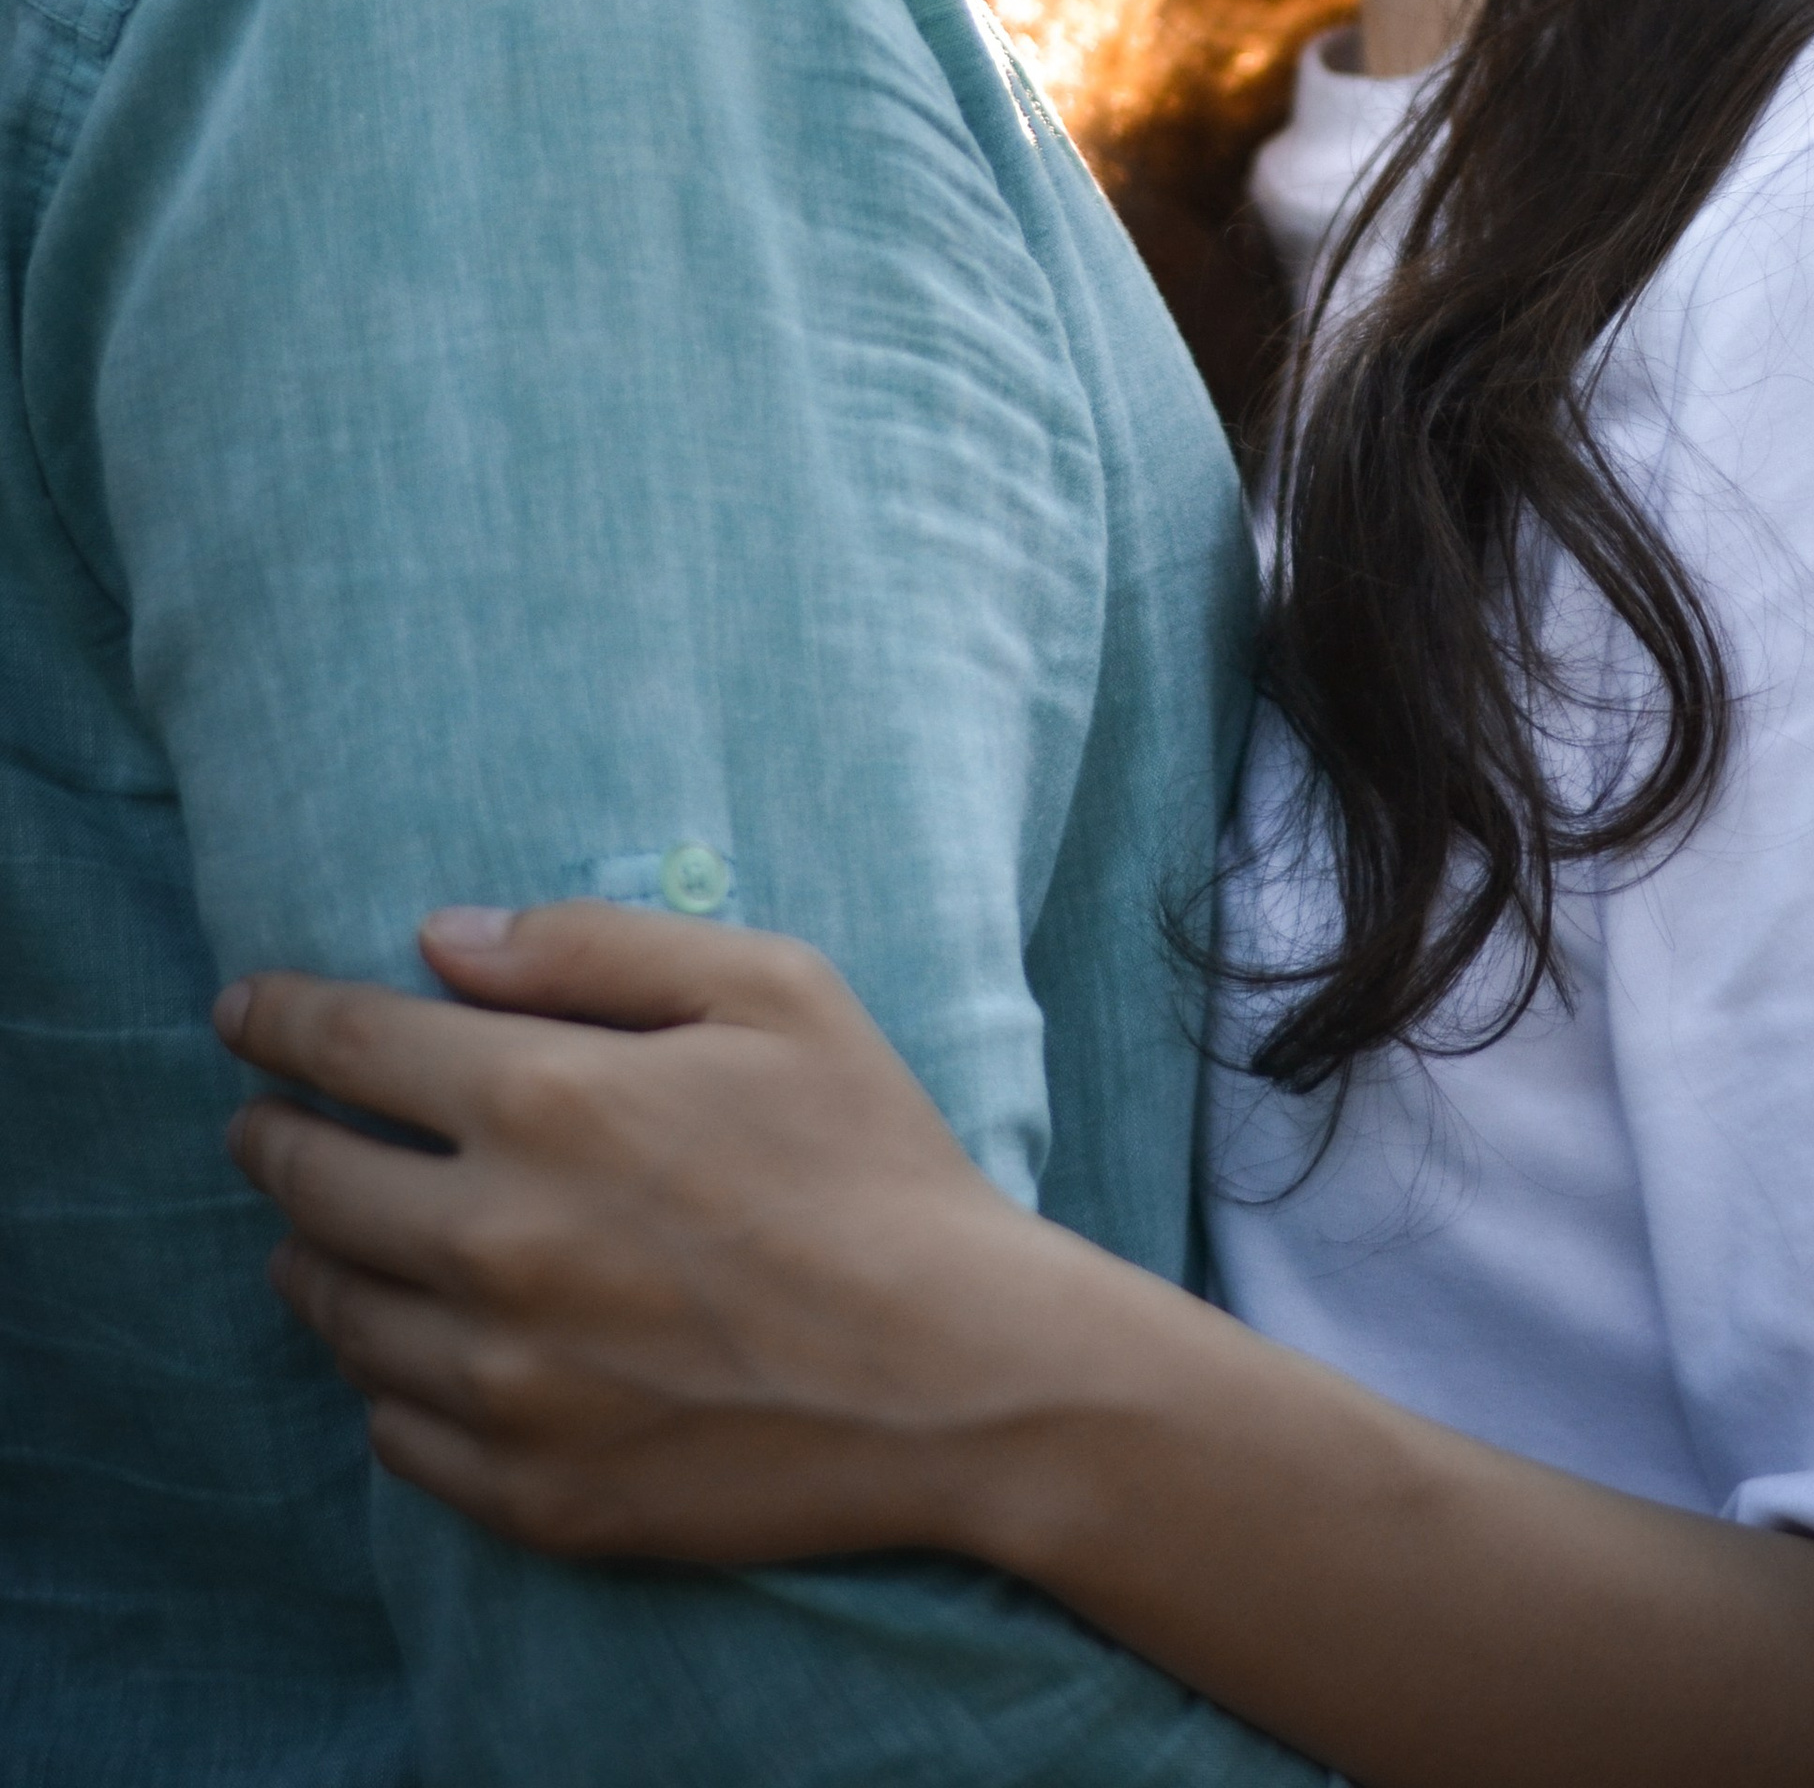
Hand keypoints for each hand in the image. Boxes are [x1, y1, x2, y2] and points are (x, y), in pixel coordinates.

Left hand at [217, 902, 1061, 1562]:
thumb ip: (598, 946)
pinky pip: (393, 1431)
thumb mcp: (774, 990)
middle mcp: (494, 1245)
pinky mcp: (528, 1489)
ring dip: (310, 1257)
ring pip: (338, 1314)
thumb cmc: (873, 1161)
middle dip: (271, 1137)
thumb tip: (446, 940)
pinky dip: (380, 1375)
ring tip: (316, 1233)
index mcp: (548, 1102)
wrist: (957, 1376)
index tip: (240, 1009)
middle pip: (312, 1184)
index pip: (351, 1046)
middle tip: (262, 1121)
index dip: (278, 1018)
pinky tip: (405, 1345)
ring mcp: (503, 1382)